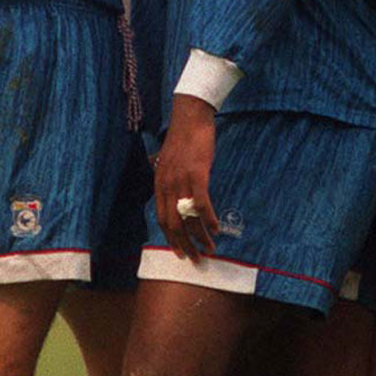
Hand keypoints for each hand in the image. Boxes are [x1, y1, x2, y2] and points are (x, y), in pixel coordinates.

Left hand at [154, 95, 219, 259]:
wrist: (190, 117)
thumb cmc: (184, 138)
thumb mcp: (170, 161)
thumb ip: (170, 178)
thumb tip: (174, 192)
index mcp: (160, 184)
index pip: (162, 219)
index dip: (171, 238)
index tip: (180, 252)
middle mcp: (167, 186)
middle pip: (173, 224)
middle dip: (185, 245)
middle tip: (196, 259)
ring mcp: (181, 181)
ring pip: (188, 217)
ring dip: (200, 237)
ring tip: (210, 249)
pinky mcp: (197, 174)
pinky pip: (202, 203)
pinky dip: (208, 219)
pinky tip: (216, 228)